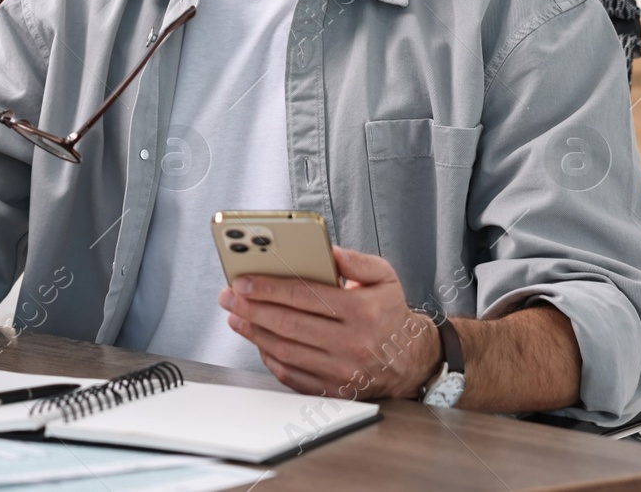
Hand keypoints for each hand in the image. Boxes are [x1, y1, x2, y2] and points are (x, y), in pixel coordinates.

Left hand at [216, 246, 440, 399]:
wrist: (411, 360)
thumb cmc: (390, 314)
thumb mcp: (384, 276)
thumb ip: (355, 260)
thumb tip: (326, 250)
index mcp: (362, 312)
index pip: (305, 296)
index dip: (269, 287)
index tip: (243, 279)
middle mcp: (352, 344)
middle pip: (289, 325)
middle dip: (251, 308)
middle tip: (229, 295)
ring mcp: (342, 371)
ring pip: (286, 351)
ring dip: (253, 332)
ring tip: (235, 315)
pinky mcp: (333, 389)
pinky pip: (292, 374)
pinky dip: (269, 357)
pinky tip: (256, 339)